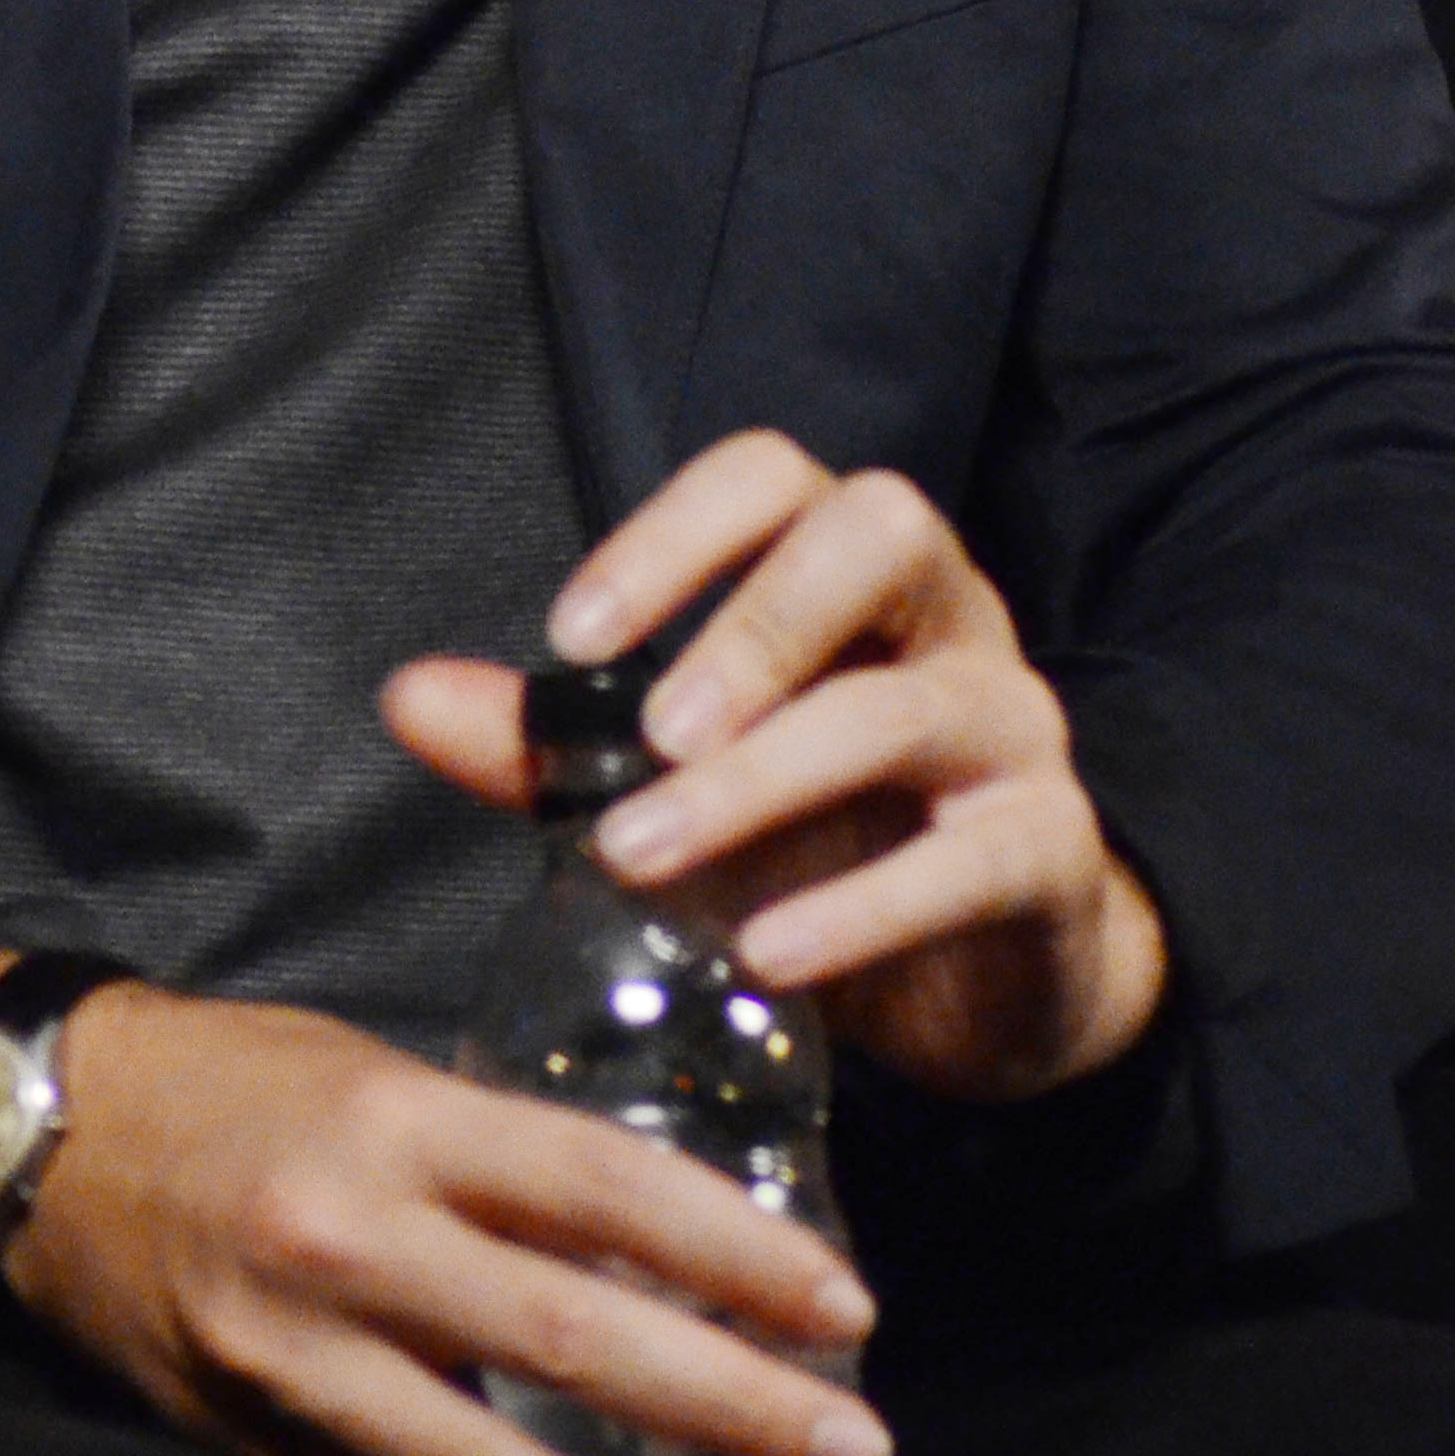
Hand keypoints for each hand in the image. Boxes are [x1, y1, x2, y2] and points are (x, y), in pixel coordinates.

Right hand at [8, 980, 890, 1455]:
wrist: (30, 1131)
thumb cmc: (222, 1078)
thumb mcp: (366, 1070)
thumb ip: (487, 1150)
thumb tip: (632, 1230)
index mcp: (396, 1124)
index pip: (599, 1188)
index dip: (731, 1251)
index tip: (841, 1305)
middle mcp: (354, 1243)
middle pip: (572, 1334)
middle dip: (728, 1401)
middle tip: (853, 1443)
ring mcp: (300, 1362)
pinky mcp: (253, 1445)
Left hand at [387, 431, 1167, 1105]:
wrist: (986, 979)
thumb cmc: (823, 841)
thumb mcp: (683, 786)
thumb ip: (551, 744)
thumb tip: (404, 697)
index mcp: (852, 571)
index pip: (775, 476)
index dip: (674, 532)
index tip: (567, 633)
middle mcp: (948, 617)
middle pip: (882, 530)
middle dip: (755, 621)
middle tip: (650, 732)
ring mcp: (1013, 727)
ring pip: (904, 708)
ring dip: (764, 780)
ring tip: (646, 855)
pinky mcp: (1050, 852)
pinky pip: (976, 858)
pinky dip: (863, 905)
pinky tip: (767, 952)